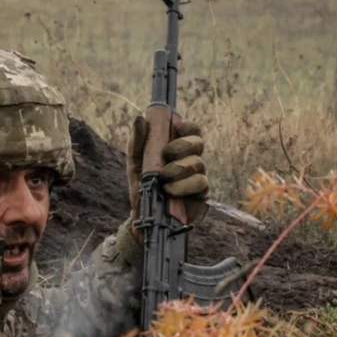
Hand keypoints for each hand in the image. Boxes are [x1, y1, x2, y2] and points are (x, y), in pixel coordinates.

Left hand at [125, 115, 209, 231]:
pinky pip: (201, 183)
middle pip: (198, 143)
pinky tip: (171, 191)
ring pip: (199, 164)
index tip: (176, 129)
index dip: (188, 127)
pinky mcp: (201, 195)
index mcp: (178, 149)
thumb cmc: (142, 187)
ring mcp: (197, 177)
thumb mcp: (135, 163)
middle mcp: (190, 160)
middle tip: (167, 153)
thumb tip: (140, 119)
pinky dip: (185, 185)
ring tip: (164, 179)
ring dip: (180, 169)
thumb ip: (137, 142)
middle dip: (183, 146)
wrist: (144, 217)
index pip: (192, 131)